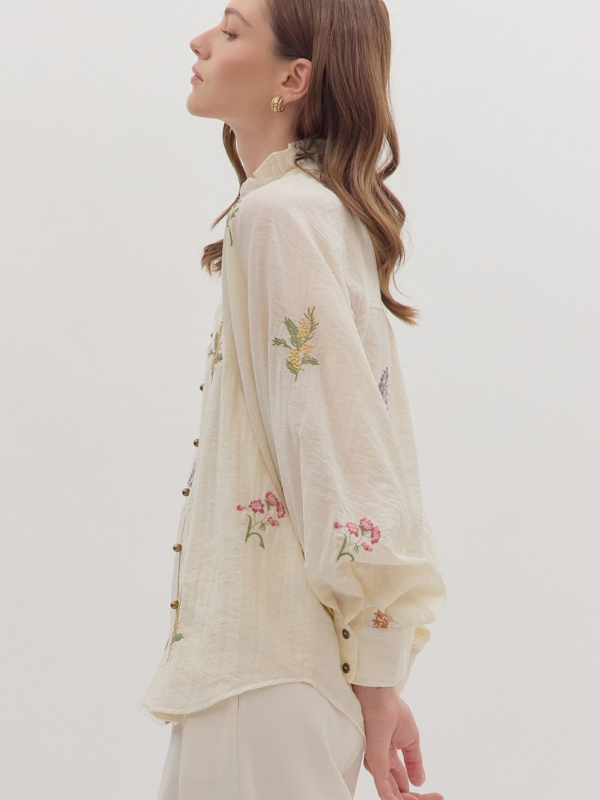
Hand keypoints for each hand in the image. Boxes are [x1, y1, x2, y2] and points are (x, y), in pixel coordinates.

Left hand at [351, 685, 443, 799]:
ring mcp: (376, 764)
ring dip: (409, 799)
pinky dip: (394, 799)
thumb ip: (414, 761)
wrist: (380, 694)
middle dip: (415, 798)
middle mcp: (380, 763)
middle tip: (435, 798)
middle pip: (397, 791)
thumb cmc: (390, 708)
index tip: (438, 795)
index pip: (401, 782)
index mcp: (387, 757)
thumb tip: (420, 781)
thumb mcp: (410, 738)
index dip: (418, 792)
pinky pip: (384, 788)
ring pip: (391, 794)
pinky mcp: (375, 762)